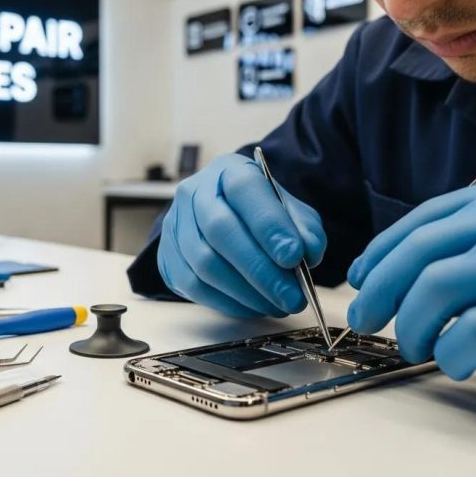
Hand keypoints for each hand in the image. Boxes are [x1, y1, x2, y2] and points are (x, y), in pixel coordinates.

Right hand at [157, 153, 325, 317]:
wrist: (222, 218)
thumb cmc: (259, 214)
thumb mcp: (290, 211)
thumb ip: (304, 229)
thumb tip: (308, 252)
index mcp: (228, 171)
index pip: (245, 189)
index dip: (269, 224)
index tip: (294, 256)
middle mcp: (195, 193)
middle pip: (219, 230)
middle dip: (260, 268)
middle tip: (291, 296)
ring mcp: (176, 225)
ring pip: (204, 263)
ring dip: (246, 292)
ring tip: (277, 305)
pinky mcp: (168, 257)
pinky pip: (194, 286)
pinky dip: (229, 302)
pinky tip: (254, 306)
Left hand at [347, 162, 475, 409]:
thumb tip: (431, 265)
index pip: (438, 212)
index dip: (390, 245)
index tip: (367, 274)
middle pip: (425, 245)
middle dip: (382, 285)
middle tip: (367, 317)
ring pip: (437, 286)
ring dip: (411, 323)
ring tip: (412, 345)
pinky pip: (473, 331)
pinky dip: (452, 353)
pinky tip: (458, 364)